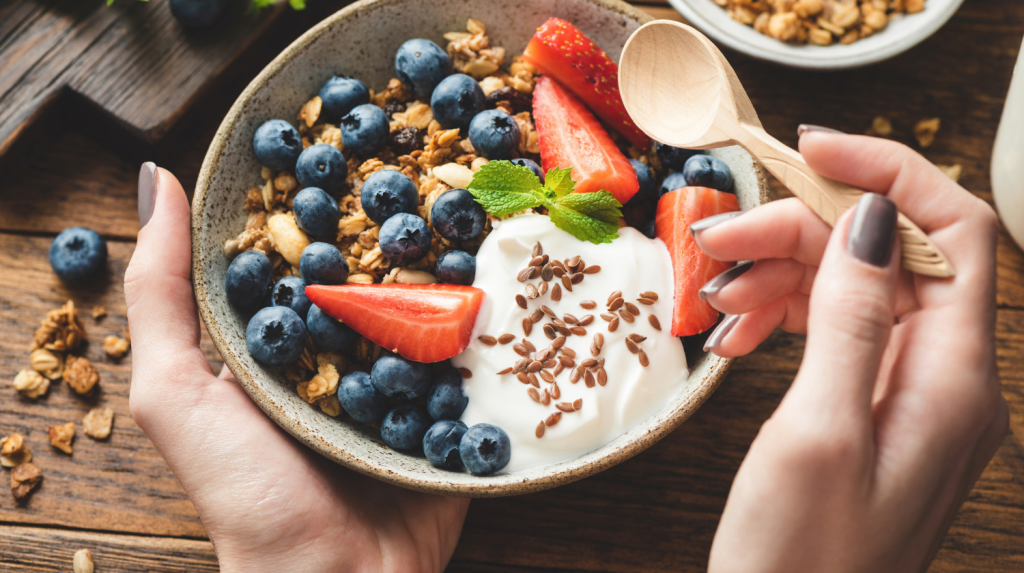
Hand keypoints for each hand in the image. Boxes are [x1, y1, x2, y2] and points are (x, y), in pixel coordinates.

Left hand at [124, 164, 467, 572]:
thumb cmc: (246, 491)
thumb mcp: (178, 391)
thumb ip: (162, 294)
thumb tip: (157, 176)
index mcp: (285, 337)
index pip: (306, 249)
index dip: (324, 194)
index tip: (354, 128)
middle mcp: (348, 349)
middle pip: (380, 269)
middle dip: (407, 219)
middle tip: (444, 152)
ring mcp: (410, 379)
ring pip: (440, 304)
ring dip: (467, 264)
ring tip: (499, 199)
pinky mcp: (459, 410)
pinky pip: (485, 356)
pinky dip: (504, 322)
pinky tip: (530, 277)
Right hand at [696, 131, 1007, 571]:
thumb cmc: (801, 561)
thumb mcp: (817, 433)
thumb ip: (851, 321)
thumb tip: (871, 223)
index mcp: (952, 382)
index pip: (954, 233)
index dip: (888, 174)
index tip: (810, 150)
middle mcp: (944, 381)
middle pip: (887, 256)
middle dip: (802, 232)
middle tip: (718, 240)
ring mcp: (907, 396)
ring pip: (853, 291)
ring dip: (780, 275)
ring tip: (710, 293)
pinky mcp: (870, 410)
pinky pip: (835, 334)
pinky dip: (782, 318)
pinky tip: (733, 333)